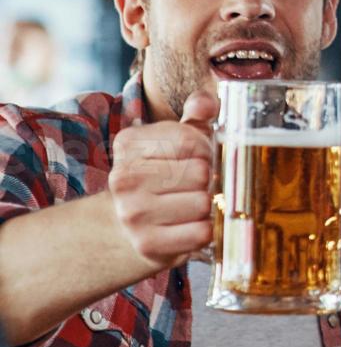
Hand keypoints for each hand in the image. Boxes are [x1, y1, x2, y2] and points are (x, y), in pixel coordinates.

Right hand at [107, 90, 218, 269]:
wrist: (126, 228)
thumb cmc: (161, 176)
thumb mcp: (174, 141)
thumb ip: (194, 117)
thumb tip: (206, 102)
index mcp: (129, 145)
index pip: (190, 140)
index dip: (207, 149)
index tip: (200, 157)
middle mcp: (124, 178)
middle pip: (201, 172)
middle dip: (209, 178)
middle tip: (199, 185)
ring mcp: (133, 214)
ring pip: (203, 202)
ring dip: (208, 205)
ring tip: (193, 204)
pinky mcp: (148, 244)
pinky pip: (202, 232)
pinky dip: (206, 229)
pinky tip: (192, 224)